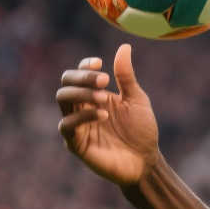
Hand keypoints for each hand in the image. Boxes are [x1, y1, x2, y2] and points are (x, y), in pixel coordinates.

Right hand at [57, 43, 158, 186]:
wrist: (146, 160)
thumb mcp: (136, 99)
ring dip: (82, 93)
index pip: (77, 75)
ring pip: (63, 100)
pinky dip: (83, 116)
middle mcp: (81, 108)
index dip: (84, 67)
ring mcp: (77, 126)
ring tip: (104, 98)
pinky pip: (67, 125)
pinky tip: (103, 114)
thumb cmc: (141, 130)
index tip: (99, 64)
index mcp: (93, 96)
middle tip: (104, 81)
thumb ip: (126, 76)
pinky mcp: (76, 144)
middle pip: (66, 84)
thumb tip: (124, 47)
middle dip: (82, 78)